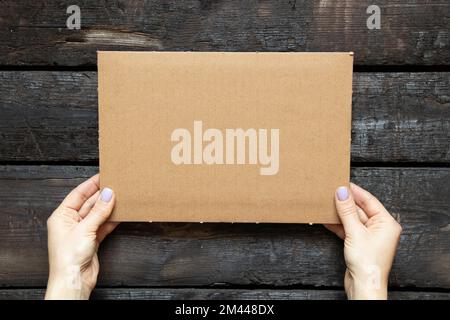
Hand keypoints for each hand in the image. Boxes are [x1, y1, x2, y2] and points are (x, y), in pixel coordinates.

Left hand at [45, 174, 117, 299]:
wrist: (74, 281)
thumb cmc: (68, 257)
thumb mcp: (84, 229)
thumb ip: (98, 211)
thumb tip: (109, 194)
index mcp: (61, 216)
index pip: (78, 194)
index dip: (91, 184)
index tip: (103, 175)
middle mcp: (71, 222)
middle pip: (89, 203)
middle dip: (102, 195)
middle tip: (117, 185)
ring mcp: (82, 231)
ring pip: (98, 214)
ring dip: (108, 207)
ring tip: (121, 197)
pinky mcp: (92, 240)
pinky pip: (103, 225)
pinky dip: (112, 220)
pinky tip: (120, 213)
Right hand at [325, 183, 401, 299]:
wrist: (363, 286)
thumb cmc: (368, 263)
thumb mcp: (355, 232)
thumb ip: (347, 211)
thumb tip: (342, 192)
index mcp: (387, 223)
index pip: (369, 200)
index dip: (355, 191)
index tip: (342, 182)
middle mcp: (380, 228)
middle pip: (360, 209)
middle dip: (346, 202)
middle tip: (332, 191)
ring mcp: (370, 237)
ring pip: (353, 219)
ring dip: (340, 213)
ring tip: (327, 204)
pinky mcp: (360, 244)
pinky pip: (348, 229)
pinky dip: (338, 224)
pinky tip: (327, 219)